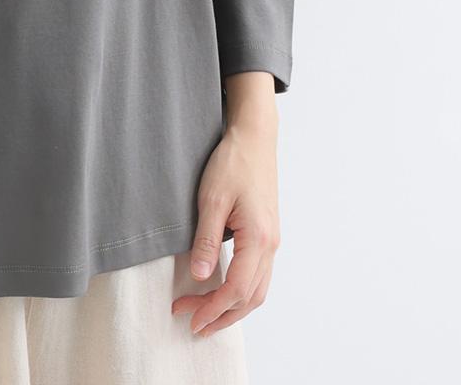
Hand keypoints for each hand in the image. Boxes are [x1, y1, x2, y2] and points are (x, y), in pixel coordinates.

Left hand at [171, 97, 280, 335]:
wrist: (254, 137)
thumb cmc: (233, 162)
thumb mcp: (212, 199)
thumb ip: (206, 240)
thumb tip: (200, 277)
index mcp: (259, 239)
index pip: (237, 289)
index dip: (212, 308)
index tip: (189, 316)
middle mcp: (270, 245)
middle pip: (251, 297)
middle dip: (222, 315)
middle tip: (193, 324)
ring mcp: (271, 240)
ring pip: (257, 289)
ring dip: (233, 307)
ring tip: (206, 315)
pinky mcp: (267, 234)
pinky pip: (258, 274)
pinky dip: (241, 291)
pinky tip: (222, 289)